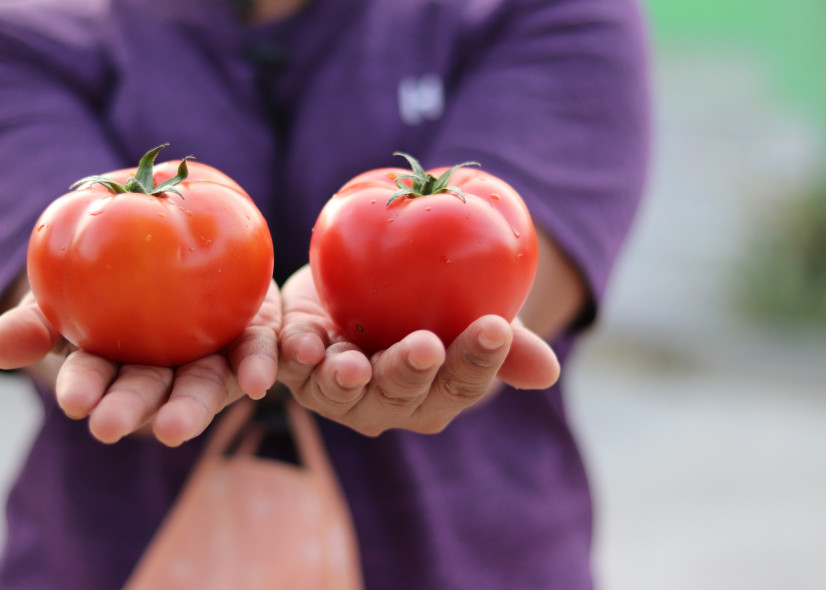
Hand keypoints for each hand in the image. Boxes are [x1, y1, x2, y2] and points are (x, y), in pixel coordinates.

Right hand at [0, 280, 281, 446]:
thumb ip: (34, 321)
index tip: (72, 400)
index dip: (84, 389)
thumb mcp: (61, 288)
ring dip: (190, 409)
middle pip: (148, 393)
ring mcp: (207, 359)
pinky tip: (260, 383)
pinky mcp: (251, 339)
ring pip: (202, 387)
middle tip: (110, 428)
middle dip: (130, 411)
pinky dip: (259, 368)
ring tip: (176, 428)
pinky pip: (257, 353)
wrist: (171, 231)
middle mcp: (162, 370)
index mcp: (115, 364)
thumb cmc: (104, 267)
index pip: (95, 380)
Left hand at [277, 266, 558, 435]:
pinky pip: (291, 366)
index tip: (496, 329)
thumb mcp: (472, 314)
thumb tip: (548, 371)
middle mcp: (387, 404)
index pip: (462, 385)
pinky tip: (302, 345)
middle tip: (427, 346)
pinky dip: (293, 358)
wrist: (363, 287)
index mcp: (437, 395)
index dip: (478, 361)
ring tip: (354, 363)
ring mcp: (339, 391)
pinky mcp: (297, 366)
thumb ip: (506, 343)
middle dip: (412, 370)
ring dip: (347, 378)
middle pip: (401, 392)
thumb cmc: (431, 307)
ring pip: (342, 390)